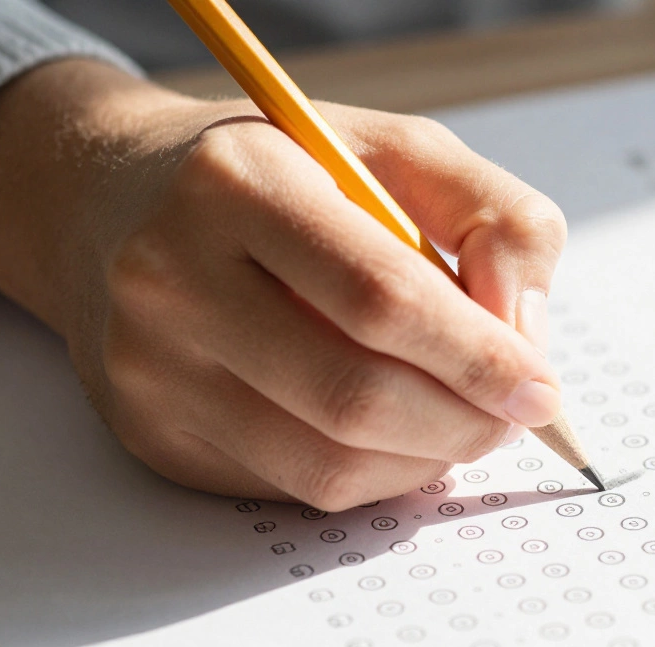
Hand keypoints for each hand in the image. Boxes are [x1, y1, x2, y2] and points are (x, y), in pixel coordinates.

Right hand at [0, 60, 566, 508]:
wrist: (114, 203)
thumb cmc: (282, 174)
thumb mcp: (398, 150)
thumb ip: (492, 216)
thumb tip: (523, 333)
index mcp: (236, 183)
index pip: (380, 297)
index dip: (478, 357)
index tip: (540, 389)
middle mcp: (170, 277)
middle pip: (353, 396)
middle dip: (464, 423)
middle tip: (514, 418)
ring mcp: (150, 367)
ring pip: (325, 464)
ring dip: (425, 461)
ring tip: (464, 423)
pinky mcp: (153, 433)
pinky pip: (293, 486)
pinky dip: (373, 476)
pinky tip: (397, 435)